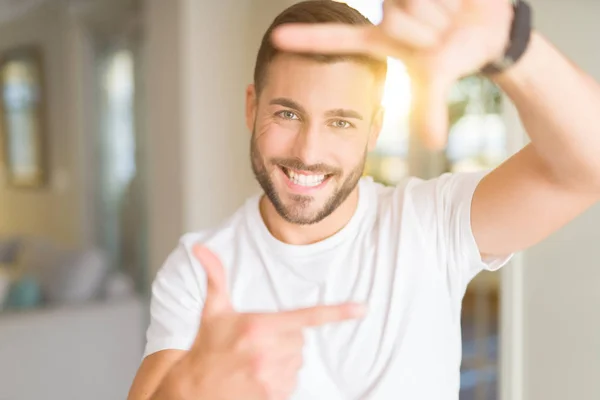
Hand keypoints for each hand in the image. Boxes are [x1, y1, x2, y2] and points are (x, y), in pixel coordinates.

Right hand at [168, 245, 365, 399]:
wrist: (193, 388)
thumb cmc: (206, 345)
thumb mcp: (213, 310)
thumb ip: (214, 276)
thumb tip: (199, 247)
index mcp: (257, 326)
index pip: (306, 317)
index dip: (337, 312)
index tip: (363, 308)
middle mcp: (267, 352)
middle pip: (300, 339)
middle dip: (284, 337)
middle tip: (257, 341)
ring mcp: (271, 377)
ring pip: (298, 360)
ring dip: (283, 358)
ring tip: (254, 360)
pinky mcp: (273, 396)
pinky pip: (293, 380)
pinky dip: (281, 377)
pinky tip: (257, 376)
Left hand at [271, 0, 513, 148]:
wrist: (489, 26)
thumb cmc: (457, 51)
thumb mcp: (440, 76)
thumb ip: (432, 107)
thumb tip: (433, 142)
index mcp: (378, 40)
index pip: (335, 40)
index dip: (308, 40)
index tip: (277, 38)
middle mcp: (384, 14)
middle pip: (398, 18)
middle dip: (427, 29)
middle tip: (442, 33)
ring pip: (412, 3)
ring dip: (439, 14)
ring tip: (448, 17)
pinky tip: (455, 3)